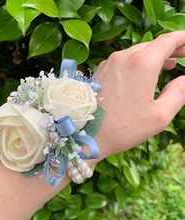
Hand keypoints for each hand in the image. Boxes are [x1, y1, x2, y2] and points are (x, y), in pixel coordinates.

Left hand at [94, 30, 184, 159]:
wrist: (87, 136)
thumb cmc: (124, 129)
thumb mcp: (160, 115)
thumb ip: (179, 93)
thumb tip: (184, 79)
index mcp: (141, 64)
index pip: (167, 41)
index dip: (182, 39)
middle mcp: (122, 57)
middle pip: (151, 45)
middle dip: (170, 49)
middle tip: (183, 57)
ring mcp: (108, 64)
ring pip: (136, 52)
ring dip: (153, 56)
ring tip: (168, 64)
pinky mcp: (99, 72)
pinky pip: (122, 61)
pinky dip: (136, 62)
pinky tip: (142, 73)